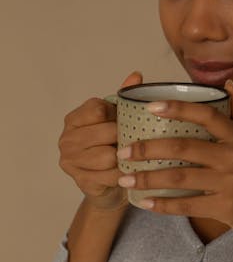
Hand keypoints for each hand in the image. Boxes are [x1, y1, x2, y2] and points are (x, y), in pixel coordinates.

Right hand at [58, 71, 142, 210]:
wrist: (109, 186)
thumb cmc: (113, 148)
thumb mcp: (117, 121)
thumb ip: (124, 99)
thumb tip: (136, 75)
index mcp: (75, 118)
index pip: (99, 109)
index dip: (118, 116)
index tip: (125, 122)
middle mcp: (67, 138)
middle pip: (106, 132)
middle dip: (124, 138)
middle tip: (134, 143)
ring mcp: (70, 161)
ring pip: (108, 156)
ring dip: (125, 158)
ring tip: (131, 158)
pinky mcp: (80, 181)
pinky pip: (110, 176)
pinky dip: (123, 175)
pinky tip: (128, 173)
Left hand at [117, 79, 232, 257]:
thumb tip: (229, 84)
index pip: (206, 115)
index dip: (178, 108)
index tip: (150, 107)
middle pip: (183, 147)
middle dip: (148, 148)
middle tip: (123, 151)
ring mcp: (232, 183)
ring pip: (180, 177)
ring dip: (148, 178)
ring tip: (125, 178)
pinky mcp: (227, 208)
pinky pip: (187, 204)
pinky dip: (162, 205)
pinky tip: (144, 203)